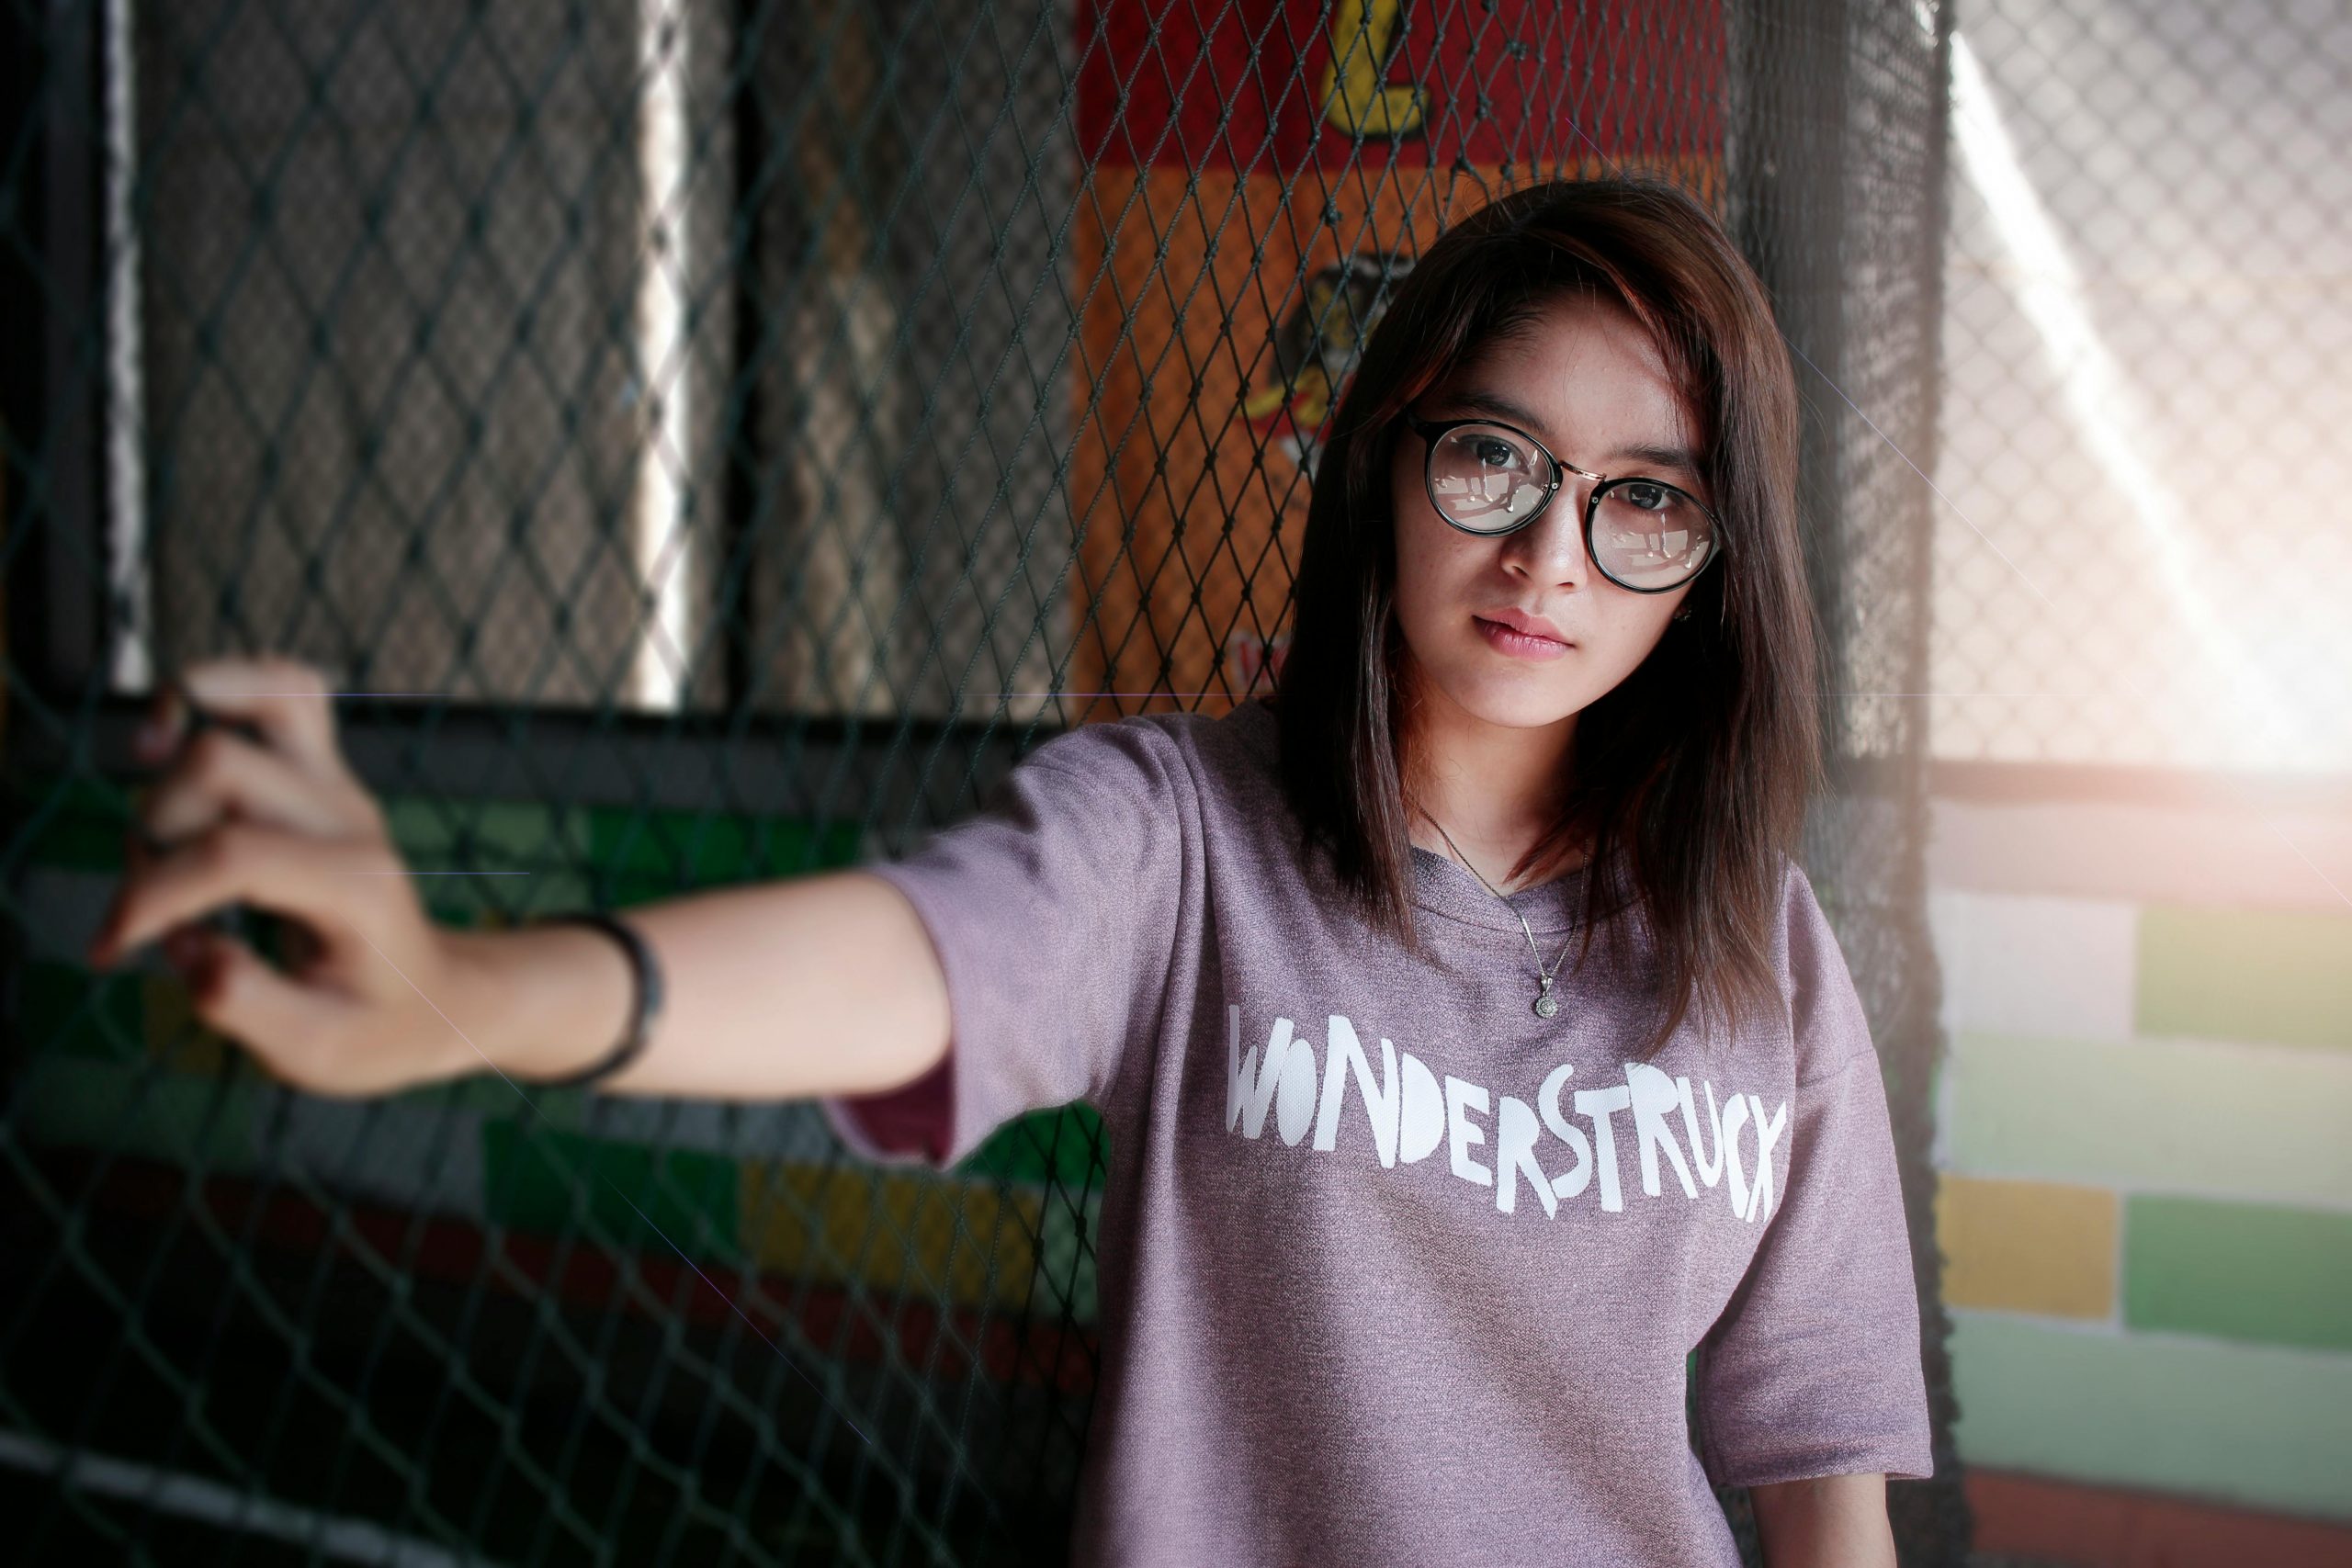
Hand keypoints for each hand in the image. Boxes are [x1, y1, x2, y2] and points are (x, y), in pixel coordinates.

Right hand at [85, 655, 477, 1098]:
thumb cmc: (374, 1027)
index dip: (152, 895)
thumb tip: (190, 953)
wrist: (435, 998)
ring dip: (175, 762)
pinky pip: (287, 689)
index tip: (113, 950)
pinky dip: (224, 686)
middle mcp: (351, 821)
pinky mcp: (324, 773)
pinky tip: (167, 730)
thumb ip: (248, 1006)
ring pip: (258, 701)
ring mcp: (341, 787)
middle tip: (151, 905)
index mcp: (355, 890)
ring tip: (160, 840)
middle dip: (153, 830)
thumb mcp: (315, 1050)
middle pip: (221, 763)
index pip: (233, 855)